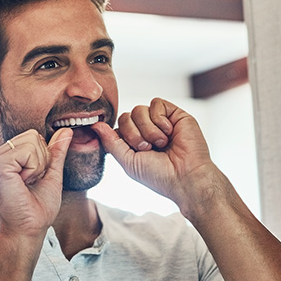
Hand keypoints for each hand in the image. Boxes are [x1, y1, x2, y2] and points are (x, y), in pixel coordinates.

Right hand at [0, 128, 72, 242]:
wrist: (28, 230)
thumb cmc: (37, 208)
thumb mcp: (51, 174)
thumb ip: (56, 152)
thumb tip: (66, 130)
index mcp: (5, 157)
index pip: (33, 136)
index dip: (43, 158)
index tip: (34, 180)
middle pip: (33, 135)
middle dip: (41, 160)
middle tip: (30, 182)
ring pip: (31, 141)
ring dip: (37, 165)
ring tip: (26, 183)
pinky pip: (27, 151)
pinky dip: (33, 168)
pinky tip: (22, 183)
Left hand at [92, 98, 219, 209]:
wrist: (185, 176)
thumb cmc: (158, 175)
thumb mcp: (128, 161)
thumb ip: (111, 142)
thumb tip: (95, 125)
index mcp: (134, 141)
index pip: (117, 126)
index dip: (122, 137)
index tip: (135, 151)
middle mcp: (146, 129)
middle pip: (126, 116)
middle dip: (134, 134)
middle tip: (148, 148)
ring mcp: (160, 121)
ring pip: (139, 109)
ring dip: (148, 129)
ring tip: (161, 143)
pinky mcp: (174, 113)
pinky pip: (156, 103)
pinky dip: (160, 119)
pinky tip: (170, 132)